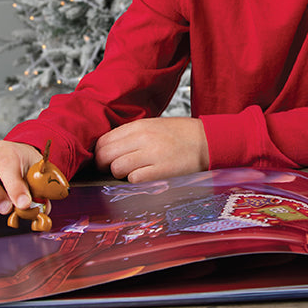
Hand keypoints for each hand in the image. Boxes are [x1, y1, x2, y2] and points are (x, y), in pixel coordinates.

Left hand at [94, 117, 208, 182]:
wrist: (207, 141)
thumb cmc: (180, 135)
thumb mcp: (154, 125)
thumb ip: (131, 134)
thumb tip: (108, 148)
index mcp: (140, 126)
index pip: (104, 140)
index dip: (100, 153)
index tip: (105, 159)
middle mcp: (143, 138)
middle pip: (105, 155)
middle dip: (104, 165)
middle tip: (112, 169)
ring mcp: (151, 154)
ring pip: (117, 168)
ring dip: (120, 174)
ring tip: (131, 172)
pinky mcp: (160, 171)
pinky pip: (134, 179)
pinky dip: (135, 181)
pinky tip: (145, 176)